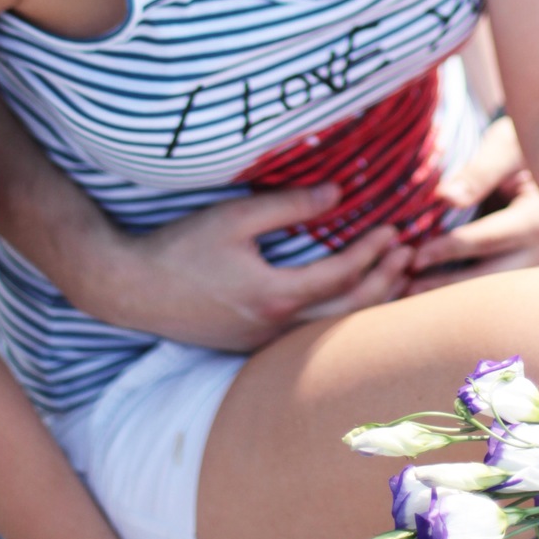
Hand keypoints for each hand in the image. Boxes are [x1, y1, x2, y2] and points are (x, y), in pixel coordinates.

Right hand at [112, 183, 412, 350]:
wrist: (129, 288)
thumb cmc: (179, 248)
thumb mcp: (233, 218)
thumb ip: (287, 206)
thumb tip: (337, 193)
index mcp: (274, 295)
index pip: (343, 276)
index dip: (374, 252)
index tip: (394, 229)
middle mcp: (275, 328)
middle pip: (349, 312)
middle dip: (385, 282)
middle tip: (409, 254)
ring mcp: (263, 342)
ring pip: (332, 329)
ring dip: (367, 302)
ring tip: (392, 276)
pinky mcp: (251, 345)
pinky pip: (309, 333)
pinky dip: (338, 314)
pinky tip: (347, 297)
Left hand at [405, 115, 538, 289]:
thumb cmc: (521, 145)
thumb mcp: (504, 146)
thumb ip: (478, 171)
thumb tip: (447, 197)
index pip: (486, 239)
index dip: (447, 249)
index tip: (412, 256)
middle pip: (487, 276)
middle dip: (443, 284)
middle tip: (402, 287)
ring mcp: (533, 264)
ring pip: (487, 288)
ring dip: (448, 293)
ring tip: (406, 294)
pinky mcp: (521, 270)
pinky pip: (487, 285)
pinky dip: (457, 289)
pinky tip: (424, 290)